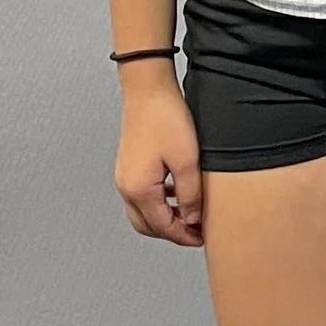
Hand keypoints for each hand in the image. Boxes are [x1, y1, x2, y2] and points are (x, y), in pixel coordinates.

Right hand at [114, 69, 204, 246]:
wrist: (148, 88)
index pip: (162, 227)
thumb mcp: (187, 160)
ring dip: (164, 218)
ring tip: (189, 214)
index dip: (184, 236)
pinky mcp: (128, 166)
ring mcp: (125, 176)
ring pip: (143, 212)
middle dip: (172, 232)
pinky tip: (176, 193)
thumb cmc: (164, 117)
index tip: (201, 237)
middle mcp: (126, 186)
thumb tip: (192, 219)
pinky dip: (158, 203)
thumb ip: (190, 195)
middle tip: (195, 231)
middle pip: (148, 225)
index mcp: (139, 189)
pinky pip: (141, 196)